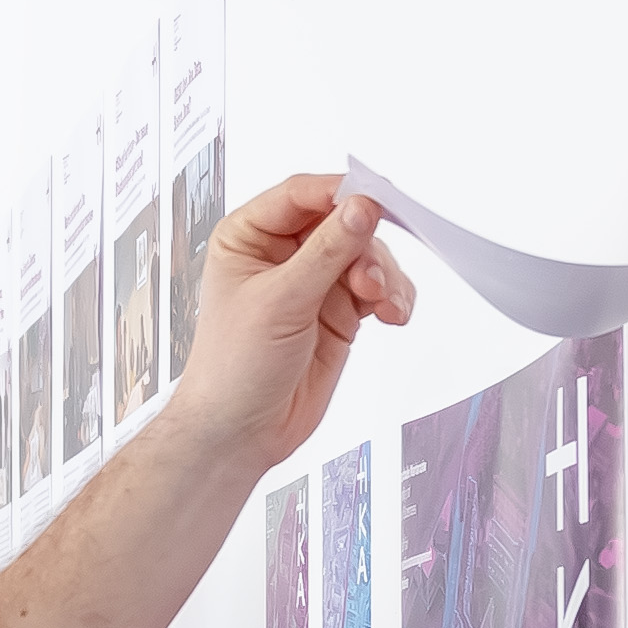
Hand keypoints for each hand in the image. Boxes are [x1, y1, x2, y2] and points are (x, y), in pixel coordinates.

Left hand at [164, 174, 418, 474]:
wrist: (241, 432)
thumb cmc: (235, 367)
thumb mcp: (281, 301)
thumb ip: (326, 251)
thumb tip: (363, 207)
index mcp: (249, 235)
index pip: (302, 195)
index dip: (341, 195)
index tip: (377, 201)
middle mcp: (282, 252)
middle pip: (343, 223)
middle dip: (366, 248)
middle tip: (372, 280)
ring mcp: (313, 282)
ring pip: (366, 255)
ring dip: (384, 276)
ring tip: (384, 305)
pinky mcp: (337, 312)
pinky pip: (377, 288)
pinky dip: (391, 297)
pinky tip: (393, 314)